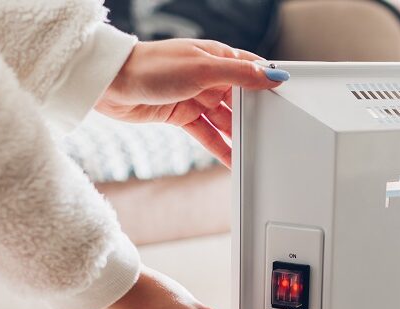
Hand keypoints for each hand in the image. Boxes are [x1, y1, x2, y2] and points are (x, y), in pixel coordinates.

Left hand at [96, 38, 288, 165]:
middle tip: (272, 135)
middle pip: (241, 99)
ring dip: (238, 136)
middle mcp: (209, 76)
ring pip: (225, 120)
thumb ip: (240, 74)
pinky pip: (207, 134)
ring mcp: (196, 96)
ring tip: (255, 153)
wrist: (111, 84)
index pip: (252, 70)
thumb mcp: (202, 68)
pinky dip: (219, 147)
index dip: (269, 84)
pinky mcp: (182, 115)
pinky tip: (232, 160)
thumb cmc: (151, 66)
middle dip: (255, 116)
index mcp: (217, 57)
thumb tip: (272, 76)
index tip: (289, 100)